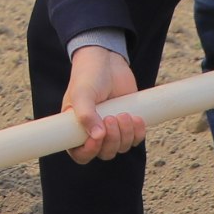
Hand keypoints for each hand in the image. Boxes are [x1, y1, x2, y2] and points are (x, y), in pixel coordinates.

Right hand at [62, 46, 144, 163]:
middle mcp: (93, 132)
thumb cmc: (88, 76)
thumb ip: (86, 115)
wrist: (107, 60)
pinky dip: (138, 133)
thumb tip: (98, 137)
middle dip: (112, 140)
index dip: (88, 152)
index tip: (96, 139)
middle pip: (104, 153)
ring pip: (121, 147)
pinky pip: (135, 140)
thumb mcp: (82, 93)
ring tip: (124, 114)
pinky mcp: (127, 124)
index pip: (79, 153)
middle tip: (112, 118)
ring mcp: (111, 129)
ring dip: (125, 135)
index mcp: (75, 128)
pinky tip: (136, 118)